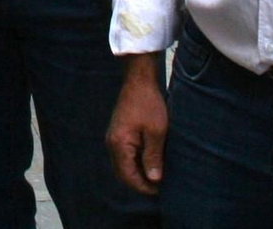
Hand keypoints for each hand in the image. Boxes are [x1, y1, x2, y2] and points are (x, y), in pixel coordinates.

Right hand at [106, 56, 168, 194]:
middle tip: (159, 188)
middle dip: (139, 183)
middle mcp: (112, 144)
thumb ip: (153, 157)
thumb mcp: (156, 132)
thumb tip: (154, 180)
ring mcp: (113, 138)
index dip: (144, 187)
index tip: (160, 191)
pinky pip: (124, 156)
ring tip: (156, 177)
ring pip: (122, 165)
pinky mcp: (118, 133)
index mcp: (119, 144)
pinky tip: (149, 162)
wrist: (139, 81)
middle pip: (122, 174)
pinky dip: (135, 163)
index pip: (128, 176)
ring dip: (137, 174)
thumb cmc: (149, 104)